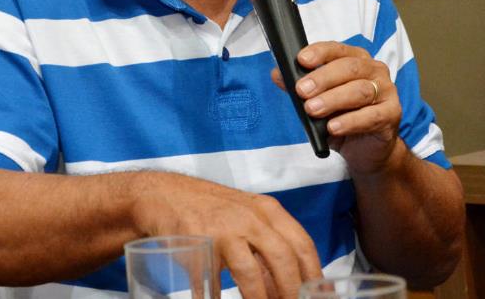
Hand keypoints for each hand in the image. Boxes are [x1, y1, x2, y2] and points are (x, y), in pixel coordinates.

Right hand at [131, 172, 321, 298]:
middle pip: (283, 260)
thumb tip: (291, 288)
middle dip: (292, 293)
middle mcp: (249, 218)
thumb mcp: (247, 220)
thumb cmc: (212, 213)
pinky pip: (211, 282)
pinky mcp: (197, 243)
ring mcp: (222, 230)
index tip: (320, 297)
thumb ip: (269, 249)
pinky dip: (217, 298)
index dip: (314, 276)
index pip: (303, 245)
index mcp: (268, 211)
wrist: (164, 195)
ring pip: (250, 274)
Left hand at [271, 41, 402, 174]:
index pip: (337, 49)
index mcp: (356, 60)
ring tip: (313, 109)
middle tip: (302, 91)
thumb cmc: (343, 118)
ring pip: (360, 91)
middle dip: (323, 78)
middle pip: (350, 68)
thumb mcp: (318, 101)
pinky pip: (371, 116)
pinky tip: (333, 127)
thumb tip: (277, 73)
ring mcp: (386, 91)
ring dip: (333, 100)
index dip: (319, 53)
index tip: (301, 60)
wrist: (366, 150)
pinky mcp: (392, 114)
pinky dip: (350, 121)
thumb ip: (301, 87)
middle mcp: (374, 70)